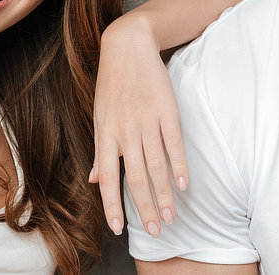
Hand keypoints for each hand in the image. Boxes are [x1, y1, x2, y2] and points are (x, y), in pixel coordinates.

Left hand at [90, 14, 187, 236]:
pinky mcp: (167, 111)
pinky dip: (179, 166)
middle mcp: (125, 132)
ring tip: (170, 215)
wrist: (128, 47)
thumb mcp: (100, 115)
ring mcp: (147, 122)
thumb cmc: (113, 84)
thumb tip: (96, 178)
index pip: (109, 178)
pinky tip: (183, 184)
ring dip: (164, 194)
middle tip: (154, 230)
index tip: (118, 228)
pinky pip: (173, 145)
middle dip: (145, 207)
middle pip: (135, 178)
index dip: (113, 205)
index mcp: (106, 134)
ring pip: (156, 166)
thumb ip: (101, 149)